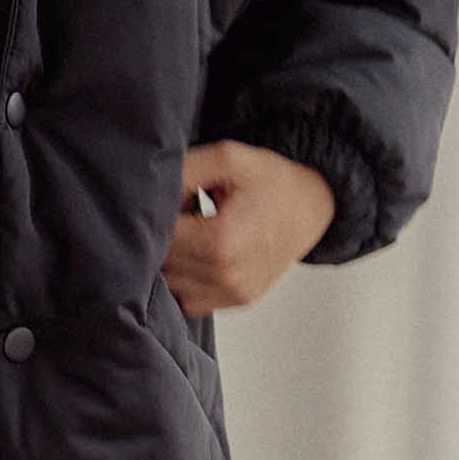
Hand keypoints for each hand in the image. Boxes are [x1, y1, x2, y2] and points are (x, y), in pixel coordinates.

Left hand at [159, 139, 336, 318]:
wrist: (310, 206)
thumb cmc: (272, 182)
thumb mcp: (229, 158)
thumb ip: (184, 171)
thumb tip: (148, 192)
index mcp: (221, 240)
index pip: (159, 236)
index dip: (154, 215)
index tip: (168, 199)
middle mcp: (226, 274)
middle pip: (162, 261)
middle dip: (163, 236)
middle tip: (182, 212)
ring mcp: (232, 293)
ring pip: (171, 283)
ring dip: (173, 259)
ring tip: (193, 231)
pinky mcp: (236, 301)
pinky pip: (189, 299)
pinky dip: (187, 279)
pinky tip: (200, 253)